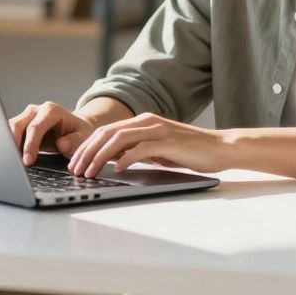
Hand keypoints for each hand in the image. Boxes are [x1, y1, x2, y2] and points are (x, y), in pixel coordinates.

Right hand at [7, 101, 96, 165]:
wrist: (75, 128)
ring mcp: (26, 116)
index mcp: (51, 110)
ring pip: (10, 128)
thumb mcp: (83, 137)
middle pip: (18, 125)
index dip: (30, 145)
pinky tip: (12, 158)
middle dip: (14, 145)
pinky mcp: (21, 125)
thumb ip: (75, 141)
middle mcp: (36, 110)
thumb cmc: (79, 133)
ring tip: (12, 162)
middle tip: (15, 164)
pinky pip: (9, 133)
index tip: (28, 161)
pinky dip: (9, 145)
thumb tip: (61, 144)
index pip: (36, 127)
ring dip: (9, 145)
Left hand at [68, 112, 230, 177]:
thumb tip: (111, 161)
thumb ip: (136, 151)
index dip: (86, 147)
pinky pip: (140, 148)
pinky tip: (117, 170)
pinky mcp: (168, 141)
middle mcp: (146, 121)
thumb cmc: (189, 152)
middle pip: (106, 133)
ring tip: (90, 172)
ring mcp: (157, 130)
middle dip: (87, 152)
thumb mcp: (157, 151)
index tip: (75, 163)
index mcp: (141, 122)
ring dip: (100, 156)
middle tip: (76, 170)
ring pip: (118, 139)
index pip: (105, 132)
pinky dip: (126, 159)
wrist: (220, 148)